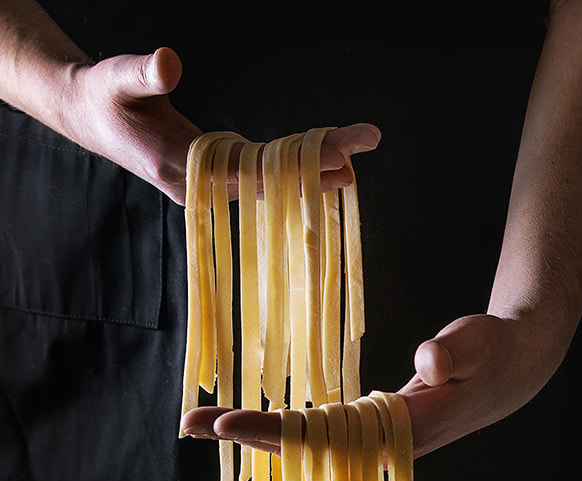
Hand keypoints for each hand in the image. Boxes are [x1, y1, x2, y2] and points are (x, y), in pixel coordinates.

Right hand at [61, 47, 380, 204]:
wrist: (90, 116)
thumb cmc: (104, 97)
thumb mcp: (116, 79)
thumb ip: (144, 73)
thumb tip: (170, 63)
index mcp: (181, 169)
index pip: (252, 170)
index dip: (296, 164)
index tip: (338, 154)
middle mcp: (200, 186)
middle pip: (269, 180)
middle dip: (316, 165)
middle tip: (362, 148)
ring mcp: (208, 184)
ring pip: (267, 181)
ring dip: (309, 171)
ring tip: (353, 163)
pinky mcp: (213, 174)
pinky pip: (258, 175)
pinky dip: (289, 169)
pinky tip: (317, 167)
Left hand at [180, 312, 561, 459]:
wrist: (507, 374)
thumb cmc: (492, 354)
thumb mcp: (480, 344)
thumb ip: (456, 351)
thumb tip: (429, 358)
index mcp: (401, 430)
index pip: (324, 438)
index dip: (276, 431)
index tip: (229, 423)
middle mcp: (377, 446)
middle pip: (300, 447)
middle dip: (243, 435)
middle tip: (188, 421)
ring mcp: (370, 440)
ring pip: (301, 442)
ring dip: (250, 431)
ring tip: (200, 421)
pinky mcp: (366, 429)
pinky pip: (313, 433)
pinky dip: (276, 426)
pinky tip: (246, 422)